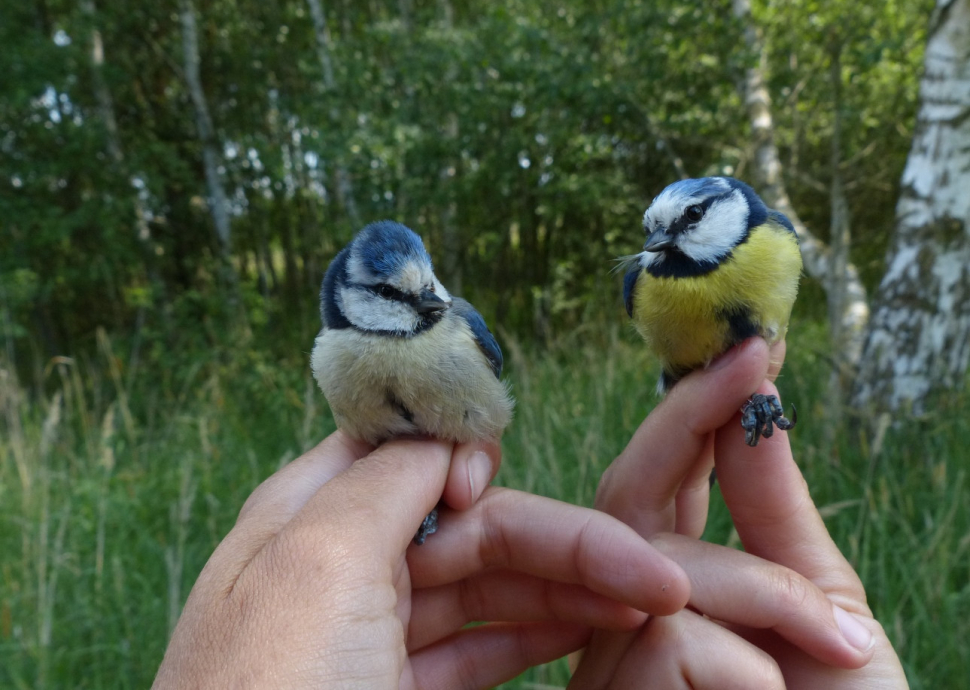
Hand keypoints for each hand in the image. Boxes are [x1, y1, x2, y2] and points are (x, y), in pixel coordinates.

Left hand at [152, 432, 689, 689]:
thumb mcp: (321, 559)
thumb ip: (389, 477)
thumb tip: (450, 437)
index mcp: (311, 512)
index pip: (411, 452)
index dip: (469, 455)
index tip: (498, 485)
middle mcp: (342, 564)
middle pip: (471, 524)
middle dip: (562, 539)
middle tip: (655, 572)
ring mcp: (372, 634)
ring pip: (486, 589)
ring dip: (566, 590)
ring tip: (650, 604)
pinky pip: (479, 651)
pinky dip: (534, 639)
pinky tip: (588, 635)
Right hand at [570, 338, 906, 687]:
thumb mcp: (823, 610)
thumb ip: (771, 511)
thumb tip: (755, 406)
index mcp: (669, 591)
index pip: (659, 484)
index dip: (692, 412)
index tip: (747, 345)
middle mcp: (621, 617)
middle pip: (635, 496)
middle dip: (691, 421)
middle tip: (753, 360)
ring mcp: (606, 660)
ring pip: (668, 564)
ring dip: (771, 592)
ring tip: (839, 649)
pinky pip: (676, 633)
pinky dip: (754, 663)